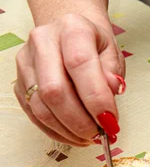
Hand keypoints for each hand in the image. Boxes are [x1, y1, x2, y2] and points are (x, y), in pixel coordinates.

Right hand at [14, 13, 125, 145]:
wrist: (71, 35)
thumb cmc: (94, 46)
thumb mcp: (112, 54)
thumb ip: (113, 73)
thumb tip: (112, 90)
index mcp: (72, 29)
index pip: (80, 64)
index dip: (96, 98)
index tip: (110, 122)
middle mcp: (43, 42)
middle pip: (54, 90)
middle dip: (80, 121)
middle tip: (100, 135)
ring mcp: (26, 63)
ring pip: (41, 106)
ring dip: (68, 130)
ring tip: (90, 138)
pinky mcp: (20, 83)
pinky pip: (34, 114)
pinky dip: (56, 131)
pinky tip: (74, 135)